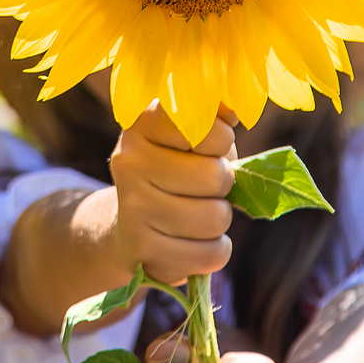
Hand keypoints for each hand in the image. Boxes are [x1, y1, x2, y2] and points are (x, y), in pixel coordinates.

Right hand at [107, 101, 235, 284]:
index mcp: (144, 123)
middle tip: (203, 188)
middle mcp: (130, 160)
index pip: (211, 131)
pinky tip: (193, 241)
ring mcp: (132, 205)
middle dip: (222, 186)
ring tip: (198, 213)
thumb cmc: (175, 171)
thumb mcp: (194, 136)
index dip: (221, 144)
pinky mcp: (141, 248)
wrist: (128, 225)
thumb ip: (216, 117)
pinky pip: (209, 254)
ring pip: (215, 218)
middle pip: (216, 177)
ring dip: (219, 220)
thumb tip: (235, 108)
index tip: (205, 150)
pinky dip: (213, 251)